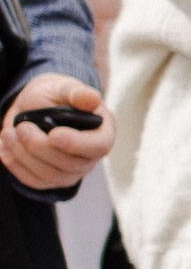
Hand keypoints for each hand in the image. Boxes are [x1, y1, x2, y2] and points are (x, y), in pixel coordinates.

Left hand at [0, 75, 110, 191]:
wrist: (37, 106)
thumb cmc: (55, 95)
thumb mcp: (64, 87)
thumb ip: (77, 92)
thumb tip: (92, 99)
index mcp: (102, 132)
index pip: (99, 147)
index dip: (76, 144)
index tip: (54, 134)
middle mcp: (90, 157)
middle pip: (70, 164)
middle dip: (40, 147)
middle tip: (21, 127)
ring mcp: (71, 172)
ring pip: (49, 175)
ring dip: (24, 156)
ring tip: (8, 134)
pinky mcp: (51, 179)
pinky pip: (34, 181)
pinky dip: (15, 165)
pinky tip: (5, 148)